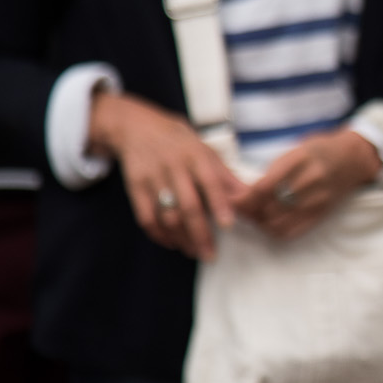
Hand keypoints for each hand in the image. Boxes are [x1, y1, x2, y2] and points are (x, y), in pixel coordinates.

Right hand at [89, 90, 246, 260]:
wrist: (136, 127)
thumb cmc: (179, 141)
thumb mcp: (205, 150)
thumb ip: (224, 175)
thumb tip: (247, 196)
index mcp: (195, 155)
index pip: (209, 181)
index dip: (219, 204)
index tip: (228, 225)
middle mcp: (173, 167)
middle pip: (188, 205)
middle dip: (200, 234)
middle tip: (210, 254)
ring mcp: (152, 178)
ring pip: (167, 216)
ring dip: (182, 238)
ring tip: (195, 252)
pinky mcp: (135, 188)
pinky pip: (146, 218)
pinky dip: (159, 235)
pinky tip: (173, 243)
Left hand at [236, 128, 381, 240]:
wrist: (353, 158)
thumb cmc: (319, 150)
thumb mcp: (295, 151)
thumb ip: (273, 171)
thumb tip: (244, 194)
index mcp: (300, 159)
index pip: (264, 187)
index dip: (244, 198)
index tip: (232, 200)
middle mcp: (310, 180)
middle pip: (269, 207)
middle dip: (248, 212)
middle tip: (238, 210)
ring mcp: (318, 199)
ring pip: (278, 222)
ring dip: (260, 223)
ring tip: (253, 216)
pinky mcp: (322, 212)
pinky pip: (293, 230)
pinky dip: (276, 231)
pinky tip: (269, 223)